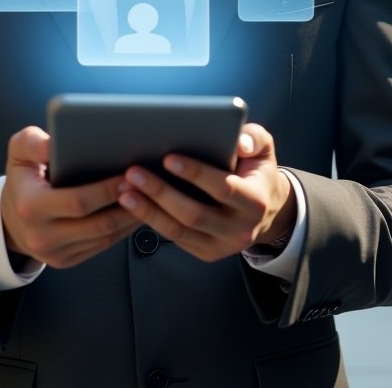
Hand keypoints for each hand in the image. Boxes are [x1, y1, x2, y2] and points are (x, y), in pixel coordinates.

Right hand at [0, 125, 140, 268]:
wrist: (10, 218)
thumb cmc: (22, 178)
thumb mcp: (18, 152)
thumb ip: (32, 142)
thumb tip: (54, 143)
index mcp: (31, 206)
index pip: (78, 201)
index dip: (107, 190)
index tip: (128, 175)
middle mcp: (42, 235)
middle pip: (97, 224)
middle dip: (127, 205)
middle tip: (148, 185)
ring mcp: (56, 253)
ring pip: (104, 238)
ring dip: (131, 219)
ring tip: (150, 197)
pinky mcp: (67, 261)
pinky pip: (102, 247)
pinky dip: (123, 230)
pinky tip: (136, 211)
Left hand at [116, 123, 296, 262]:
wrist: (267, 209)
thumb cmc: (256, 169)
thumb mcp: (263, 148)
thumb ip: (254, 138)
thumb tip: (239, 142)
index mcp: (256, 201)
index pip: (222, 189)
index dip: (195, 174)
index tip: (168, 158)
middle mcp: (240, 229)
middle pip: (194, 214)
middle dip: (161, 192)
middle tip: (133, 172)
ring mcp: (222, 245)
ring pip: (179, 231)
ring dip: (148, 211)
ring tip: (125, 191)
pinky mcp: (206, 252)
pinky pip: (175, 238)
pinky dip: (152, 221)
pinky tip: (133, 204)